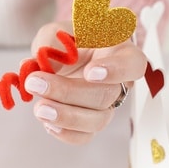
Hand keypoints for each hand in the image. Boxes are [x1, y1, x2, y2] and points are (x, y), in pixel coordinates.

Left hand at [25, 22, 145, 143]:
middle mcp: (119, 82)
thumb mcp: (57, 31)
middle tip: (36, 83)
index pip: (132, 64)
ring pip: (97, 120)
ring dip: (66, 116)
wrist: (62, 57)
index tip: (90, 72)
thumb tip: (44, 65)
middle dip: (68, 93)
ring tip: (39, 108)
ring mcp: (106, 106)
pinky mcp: (90, 122)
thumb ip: (52, 42)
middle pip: (106, 96)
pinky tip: (47, 122)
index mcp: (120, 53)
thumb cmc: (67, 41)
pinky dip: (65, 133)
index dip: (116, 70)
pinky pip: (85, 136)